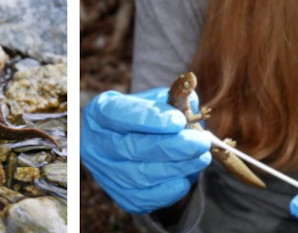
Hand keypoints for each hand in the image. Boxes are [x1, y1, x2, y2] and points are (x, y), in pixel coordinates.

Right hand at [81, 87, 211, 213]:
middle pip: (131, 148)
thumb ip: (173, 98)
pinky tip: (185, 179)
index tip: (178, 121)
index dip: (149, 119)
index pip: (120, 114)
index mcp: (100, 112)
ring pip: (139, 175)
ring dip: (176, 168)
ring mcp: (104, 172)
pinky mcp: (118, 194)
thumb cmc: (146, 116)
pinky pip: (142, 198)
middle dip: (171, 147)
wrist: (136, 143)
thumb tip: (190, 101)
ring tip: (202, 158)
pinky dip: (167, 191)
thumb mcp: (156, 100)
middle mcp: (95, 143)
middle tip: (201, 142)